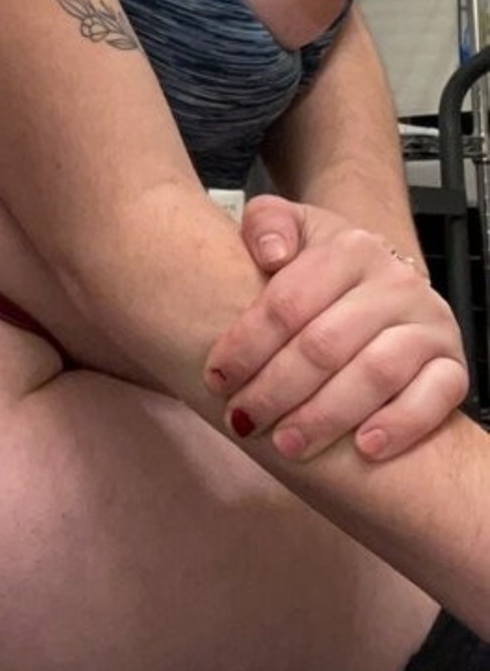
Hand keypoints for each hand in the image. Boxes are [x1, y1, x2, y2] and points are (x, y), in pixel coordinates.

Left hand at [203, 196, 468, 462]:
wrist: (383, 283)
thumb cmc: (323, 269)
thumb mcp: (292, 228)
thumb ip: (267, 223)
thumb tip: (271, 253)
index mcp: (350, 249)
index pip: (288, 302)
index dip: (246, 345)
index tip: (216, 379)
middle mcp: (396, 283)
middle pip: (325, 344)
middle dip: (276, 390)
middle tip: (244, 420)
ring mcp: (429, 325)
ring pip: (376, 373)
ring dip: (325, 415)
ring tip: (288, 444)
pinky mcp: (453, 366)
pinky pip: (435, 398)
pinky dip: (401, 424)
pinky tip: (364, 447)